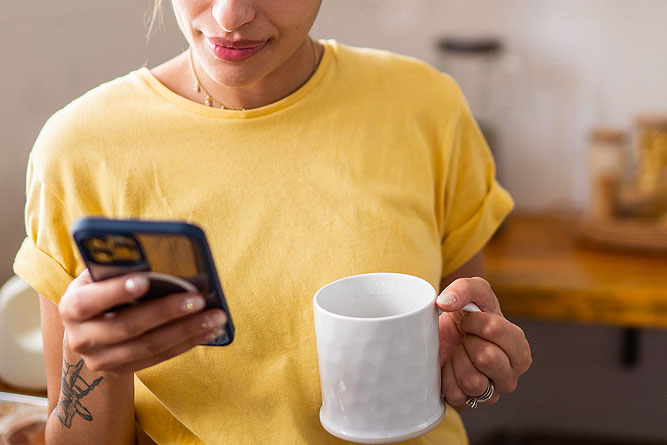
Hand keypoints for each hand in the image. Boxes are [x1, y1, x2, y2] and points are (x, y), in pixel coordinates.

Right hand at [58, 270, 227, 374]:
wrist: (88, 334)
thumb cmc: (101, 292)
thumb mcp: (99, 278)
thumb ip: (118, 269)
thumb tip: (156, 257)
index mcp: (72, 307)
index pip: (90, 301)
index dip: (116, 291)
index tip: (145, 280)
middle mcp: (82, 338)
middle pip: (128, 326)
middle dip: (167, 311)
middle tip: (199, 299)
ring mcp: (102, 360)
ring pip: (150, 346)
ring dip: (187, 330)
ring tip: (215, 316)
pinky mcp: (123, 371)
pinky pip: (160, 357)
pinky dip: (188, 342)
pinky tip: (209, 330)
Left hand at [436, 277, 531, 406]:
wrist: (441, 335)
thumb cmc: (465, 315)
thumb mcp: (473, 292)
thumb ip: (465, 288)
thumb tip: (444, 302)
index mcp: (519, 349)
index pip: (494, 329)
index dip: (473, 320)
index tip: (469, 320)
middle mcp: (510, 376)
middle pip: (486, 357)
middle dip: (467, 341)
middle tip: (465, 339)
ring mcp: (491, 393)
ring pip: (472, 380)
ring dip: (457, 360)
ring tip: (459, 353)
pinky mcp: (469, 404)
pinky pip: (455, 393)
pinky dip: (446, 376)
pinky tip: (450, 368)